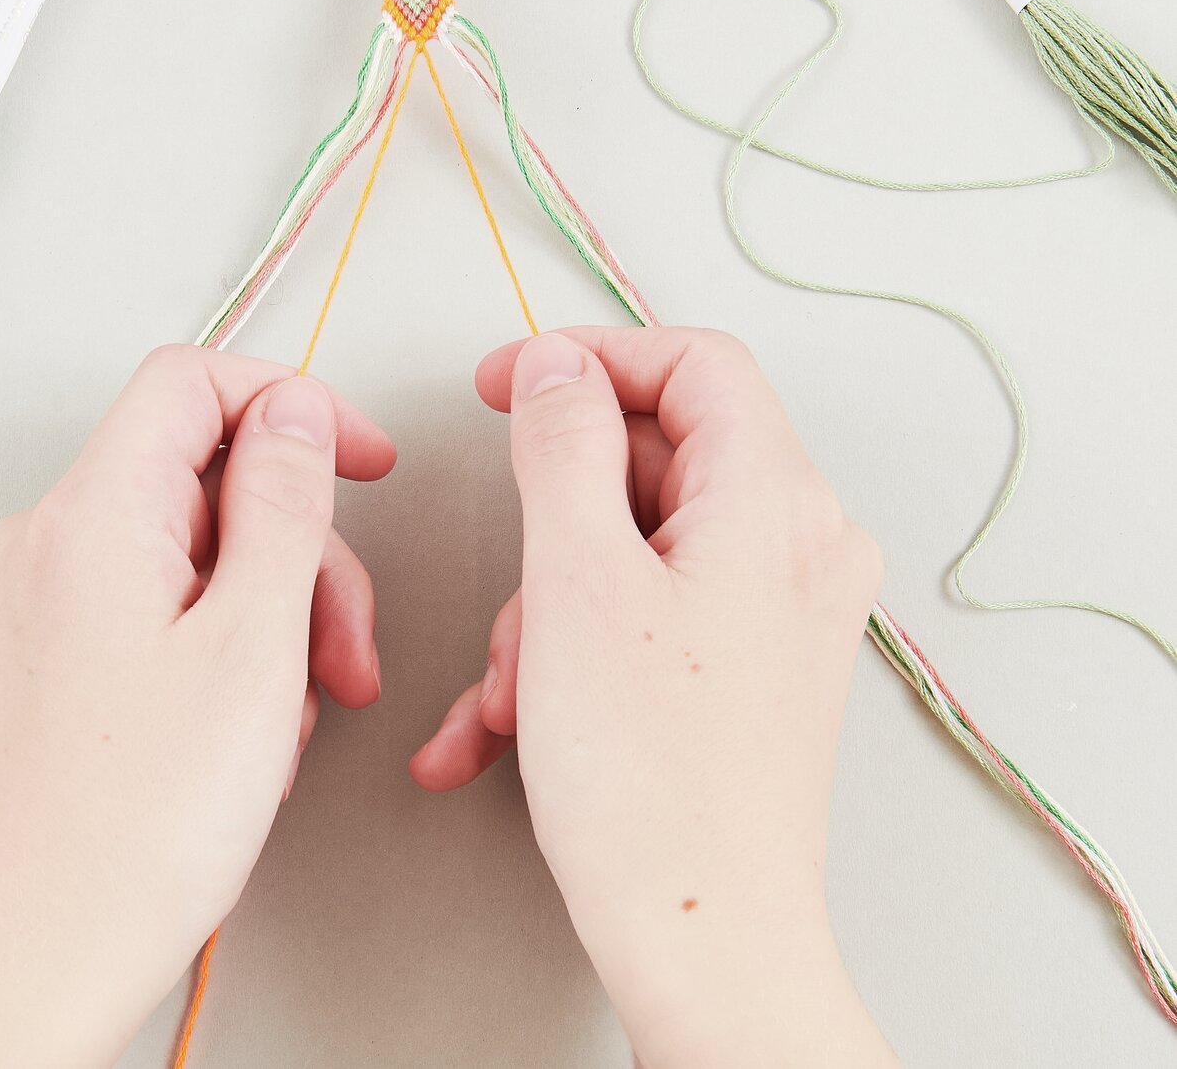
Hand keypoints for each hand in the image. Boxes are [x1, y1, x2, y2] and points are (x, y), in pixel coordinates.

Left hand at [0, 346, 394, 1068]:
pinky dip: (224, 638)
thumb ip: (285, 502)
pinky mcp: (51, 647)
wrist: (40, 964)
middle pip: (205, 473)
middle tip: (343, 640)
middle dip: (298, 544)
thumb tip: (297, 411)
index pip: (194, 380)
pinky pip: (159, 596)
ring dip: (272, 605)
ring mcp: (41, 596)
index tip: (361, 458)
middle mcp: (47, 540)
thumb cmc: (137, 831)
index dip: (293, 404)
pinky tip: (250, 720)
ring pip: (192, 542)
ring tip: (304, 700)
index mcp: (88, 516)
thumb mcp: (254, 644)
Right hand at [411, 328, 897, 1068]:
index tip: (507, 382)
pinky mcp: (752, 659)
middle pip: (656, 457)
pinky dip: (576, 643)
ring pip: (637, 541)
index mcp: (775, 502)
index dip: (591, 357)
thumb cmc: (653, 785)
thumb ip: (561, 444)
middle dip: (557, 515)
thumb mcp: (576, 580)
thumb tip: (557, 365)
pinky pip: (651, 607)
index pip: (693, 362)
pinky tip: (511, 717)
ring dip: (553, 600)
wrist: (707, 947)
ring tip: (517, 686)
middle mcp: (797, 544)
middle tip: (510, 577)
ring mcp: (779, 606)